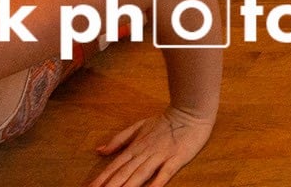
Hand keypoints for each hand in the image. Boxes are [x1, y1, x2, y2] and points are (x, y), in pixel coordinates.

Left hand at [87, 104, 214, 186]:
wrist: (191, 111)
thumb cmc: (165, 121)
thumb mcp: (139, 127)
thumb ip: (119, 140)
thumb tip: (99, 150)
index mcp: (135, 147)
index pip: (114, 166)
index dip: (101, 179)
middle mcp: (145, 153)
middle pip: (124, 173)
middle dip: (110, 186)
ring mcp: (161, 156)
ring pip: (141, 175)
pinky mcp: (177, 158)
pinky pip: (165, 173)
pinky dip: (157, 183)